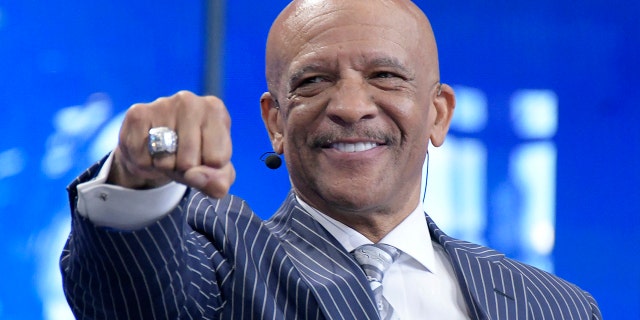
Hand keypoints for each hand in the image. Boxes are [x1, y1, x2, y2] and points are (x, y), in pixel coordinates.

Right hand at [108, 90, 234, 198]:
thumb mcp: (216, 170)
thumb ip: (219, 179)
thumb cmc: (194, 155)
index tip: (204, 157)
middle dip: (184, 170)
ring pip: (165, 162)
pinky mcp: (137, 114)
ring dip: (165, 168)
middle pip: (189, 162)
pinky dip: (146, 165)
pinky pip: (143, 159)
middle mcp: (190, 101)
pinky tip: (150, 151)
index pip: (217, 159)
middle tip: (181, 157)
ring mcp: (162, 104)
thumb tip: (198, 177)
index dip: (208, 169)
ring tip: (166, 154)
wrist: (155, 145)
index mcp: (215, 110)